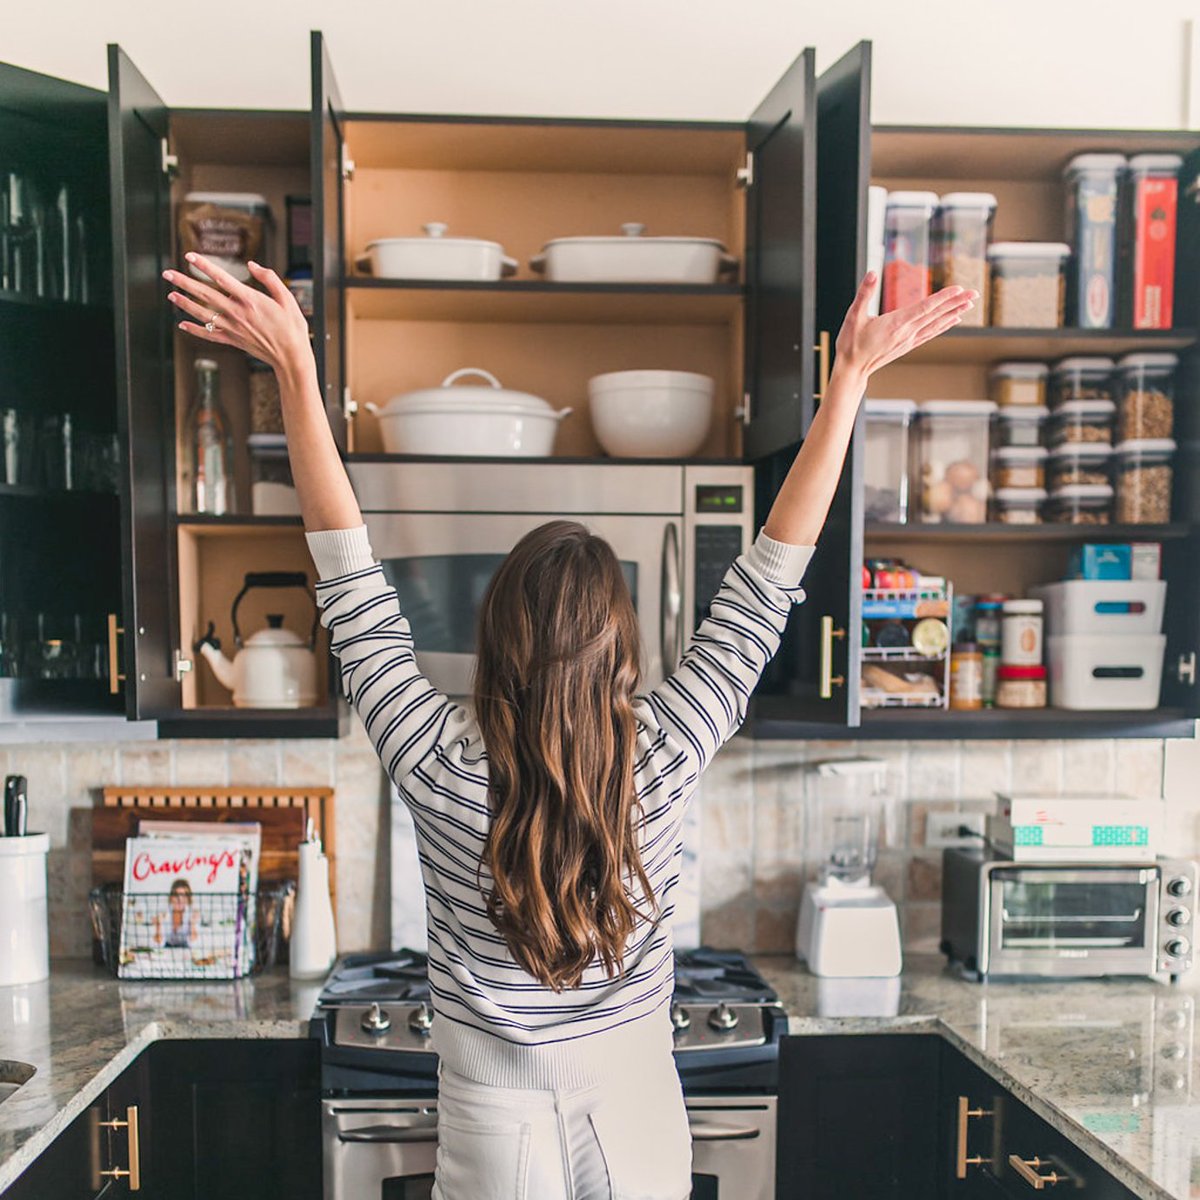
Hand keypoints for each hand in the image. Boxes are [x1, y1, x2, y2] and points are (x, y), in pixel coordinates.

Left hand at [164, 252, 312, 380]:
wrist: (292, 357)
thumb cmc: (292, 328)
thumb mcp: (287, 299)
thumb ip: (269, 279)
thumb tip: (252, 265)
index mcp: (250, 300)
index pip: (222, 278)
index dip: (204, 265)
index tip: (190, 256)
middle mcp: (238, 313)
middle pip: (205, 295)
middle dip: (184, 282)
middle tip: (167, 273)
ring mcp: (234, 328)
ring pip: (203, 314)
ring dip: (184, 304)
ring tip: (170, 295)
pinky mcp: (234, 341)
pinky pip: (210, 335)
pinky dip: (195, 330)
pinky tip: (183, 325)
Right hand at [834, 273, 977, 379]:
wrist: (851, 369)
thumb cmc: (850, 343)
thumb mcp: (852, 317)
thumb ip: (863, 294)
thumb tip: (870, 274)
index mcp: (895, 323)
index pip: (924, 307)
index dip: (943, 298)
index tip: (959, 289)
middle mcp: (906, 333)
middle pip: (936, 315)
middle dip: (956, 303)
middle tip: (974, 293)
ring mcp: (908, 340)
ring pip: (936, 324)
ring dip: (954, 313)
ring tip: (969, 304)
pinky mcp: (907, 345)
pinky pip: (930, 333)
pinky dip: (943, 326)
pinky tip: (953, 321)